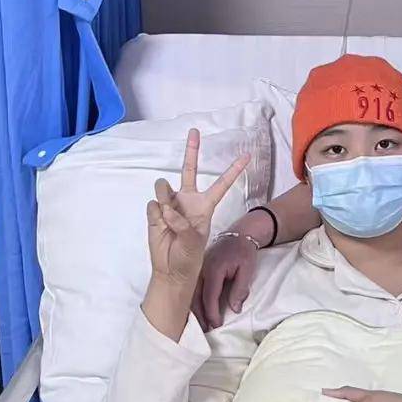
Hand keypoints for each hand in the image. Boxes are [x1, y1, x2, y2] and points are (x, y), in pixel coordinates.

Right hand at [146, 129, 249, 295]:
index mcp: (205, 206)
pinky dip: (156, 215)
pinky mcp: (154, 211)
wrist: (171, 270)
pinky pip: (153, 205)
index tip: (247, 155)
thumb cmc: (190, 257)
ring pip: (164, 187)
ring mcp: (170, 203)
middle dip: (192, 150)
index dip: (233, 170)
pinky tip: (160, 226)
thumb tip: (167, 209)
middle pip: (190, 170)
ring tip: (169, 218)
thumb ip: (183, 224)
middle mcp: (188, 200)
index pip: (221, 184)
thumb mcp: (194, 242)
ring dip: (165, 198)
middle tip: (195, 131)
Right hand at [193, 229, 261, 330]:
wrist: (240, 234)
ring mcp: (197, 268)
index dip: (212, 313)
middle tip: (206, 331)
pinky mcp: (197, 269)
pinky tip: (196, 310)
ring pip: (191, 293)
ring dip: (195, 310)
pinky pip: (192, 287)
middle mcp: (200, 269)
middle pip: (195, 297)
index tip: (216, 325)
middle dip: (200, 316)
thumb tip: (234, 309)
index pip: (209, 296)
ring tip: (201, 325)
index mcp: (213, 269)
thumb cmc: (244, 252)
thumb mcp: (247, 270)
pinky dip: (193, 300)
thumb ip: (240, 290)